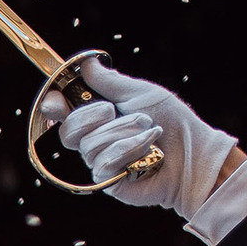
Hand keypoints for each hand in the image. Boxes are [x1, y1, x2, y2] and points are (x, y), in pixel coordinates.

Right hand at [46, 57, 239, 216]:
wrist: (193, 152)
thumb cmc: (172, 122)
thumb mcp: (139, 92)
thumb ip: (110, 81)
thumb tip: (86, 63)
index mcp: (98, 118)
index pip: (62, 114)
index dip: (53, 106)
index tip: (55, 100)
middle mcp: (95, 141)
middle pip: (67, 132)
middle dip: (92, 116)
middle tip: (113, 110)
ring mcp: (100, 163)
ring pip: (90, 146)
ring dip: (124, 132)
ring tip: (148, 131)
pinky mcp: (109, 182)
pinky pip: (104, 162)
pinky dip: (129, 150)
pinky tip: (148, 151)